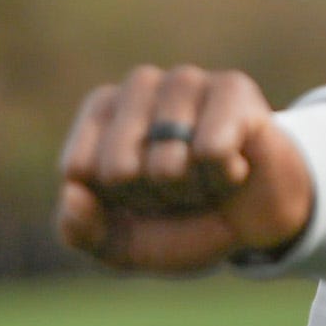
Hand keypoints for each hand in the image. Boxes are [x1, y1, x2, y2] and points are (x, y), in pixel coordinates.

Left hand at [55, 64, 313, 273]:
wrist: (254, 223)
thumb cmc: (180, 221)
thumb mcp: (121, 244)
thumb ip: (80, 231)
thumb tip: (71, 194)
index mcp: (100, 111)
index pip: (80, 170)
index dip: (113, 202)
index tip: (137, 197)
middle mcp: (139, 84)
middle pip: (119, 170)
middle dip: (151, 199)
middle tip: (177, 190)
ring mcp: (186, 80)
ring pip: (167, 164)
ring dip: (190, 190)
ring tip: (206, 177)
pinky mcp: (232, 88)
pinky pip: (211, 150)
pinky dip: (223, 177)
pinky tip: (235, 166)